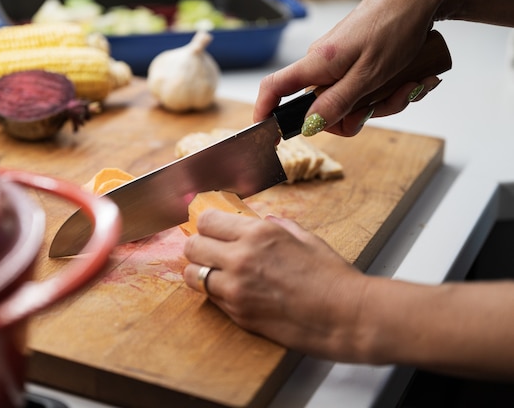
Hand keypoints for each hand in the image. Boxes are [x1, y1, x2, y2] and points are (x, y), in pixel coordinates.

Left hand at [183, 210, 369, 359]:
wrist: (345, 316)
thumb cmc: (332, 277)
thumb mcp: (307, 239)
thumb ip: (279, 227)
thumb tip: (264, 220)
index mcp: (259, 233)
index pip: (207, 221)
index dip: (207, 224)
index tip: (210, 228)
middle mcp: (241, 257)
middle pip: (193, 246)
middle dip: (199, 247)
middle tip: (210, 251)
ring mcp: (236, 288)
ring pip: (193, 274)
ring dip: (200, 272)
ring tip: (215, 273)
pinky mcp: (237, 313)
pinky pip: (210, 298)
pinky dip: (215, 293)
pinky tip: (232, 291)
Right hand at [253, 0, 443, 135]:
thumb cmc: (393, 26)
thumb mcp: (368, 75)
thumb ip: (337, 103)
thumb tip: (309, 126)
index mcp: (317, 64)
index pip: (274, 88)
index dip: (265, 112)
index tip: (269, 135)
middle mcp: (323, 65)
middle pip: (324, 108)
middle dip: (359, 115)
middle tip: (385, 104)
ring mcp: (340, 65)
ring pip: (351, 103)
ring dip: (384, 103)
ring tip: (409, 86)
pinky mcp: (356, 63)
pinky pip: (366, 92)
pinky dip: (391, 92)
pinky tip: (412, 80)